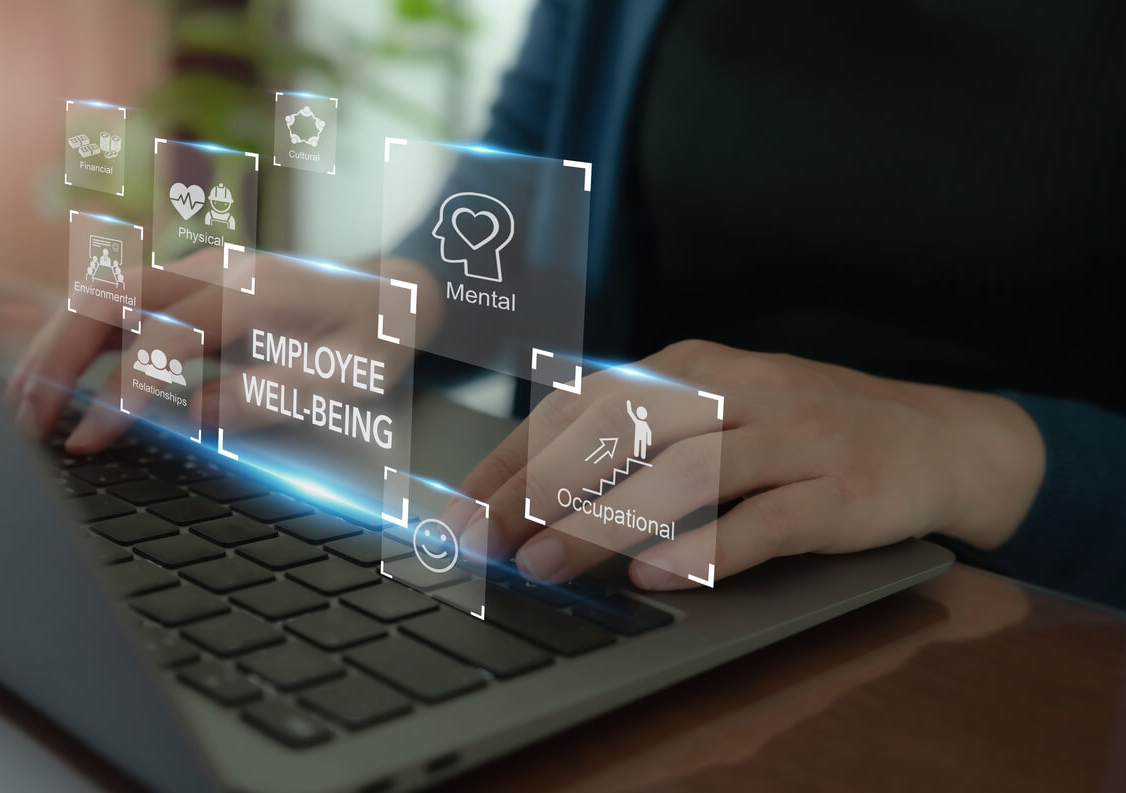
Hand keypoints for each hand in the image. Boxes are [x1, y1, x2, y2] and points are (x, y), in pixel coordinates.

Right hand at [5, 251, 436, 453]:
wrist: (395, 290)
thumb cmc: (374, 337)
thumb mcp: (344, 378)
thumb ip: (270, 394)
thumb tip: (194, 414)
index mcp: (255, 288)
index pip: (164, 336)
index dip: (120, 392)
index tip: (87, 442)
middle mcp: (217, 266)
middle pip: (112, 296)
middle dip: (59, 358)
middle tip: (27, 423)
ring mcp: (199, 268)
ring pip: (103, 293)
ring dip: (56, 345)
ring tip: (22, 404)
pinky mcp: (190, 283)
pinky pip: (120, 303)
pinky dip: (79, 338)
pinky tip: (56, 379)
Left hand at [445, 340, 1044, 589]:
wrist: (937, 436)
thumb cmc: (799, 430)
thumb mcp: (715, 410)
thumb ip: (638, 438)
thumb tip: (530, 493)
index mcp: (693, 365)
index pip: (583, 403)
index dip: (517, 455)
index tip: (465, 508)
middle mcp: (737, 388)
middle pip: (624, 429)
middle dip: (542, 486)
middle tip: (486, 540)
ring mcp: (793, 435)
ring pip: (686, 474)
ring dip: (606, 522)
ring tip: (547, 565)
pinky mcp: (842, 490)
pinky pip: (765, 520)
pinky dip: (706, 551)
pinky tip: (655, 577)